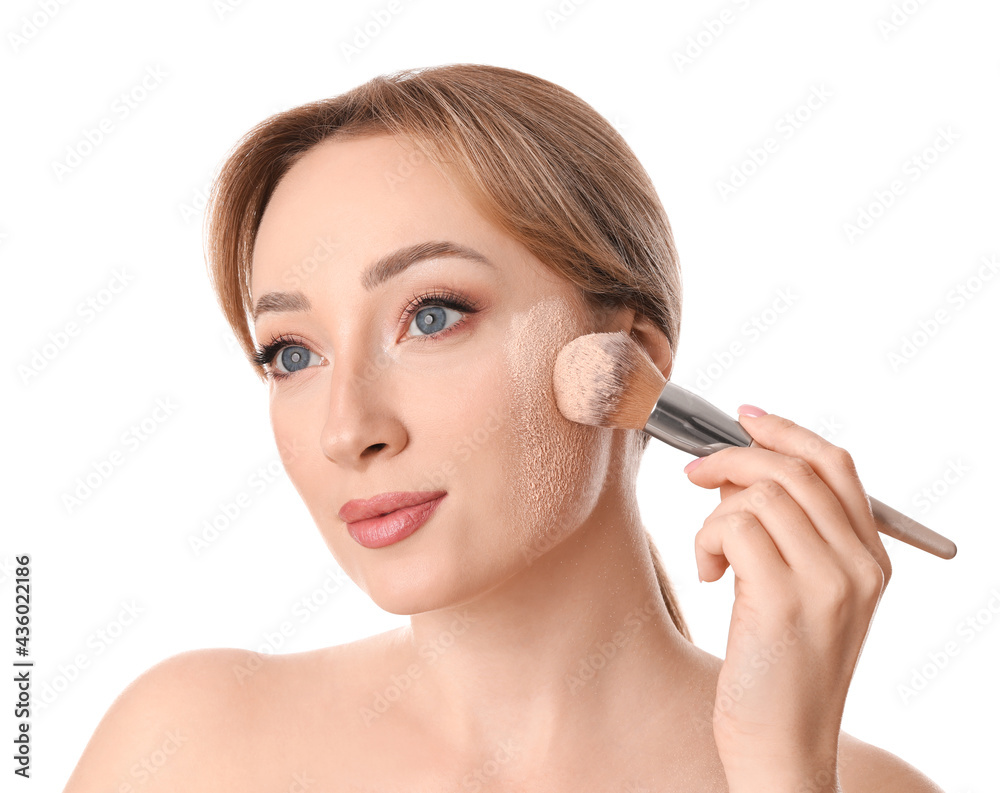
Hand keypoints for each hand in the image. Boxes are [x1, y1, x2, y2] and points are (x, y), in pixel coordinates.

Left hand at [683, 406, 891, 790]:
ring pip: (759, 494)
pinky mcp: (784, 599)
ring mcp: (827, 581)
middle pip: (793, 469)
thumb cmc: (778, 666)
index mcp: (871, 559)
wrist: (782, 744)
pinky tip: (708, 575)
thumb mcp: (800, 592)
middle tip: (696, 476)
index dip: (786, 432)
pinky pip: (732, 526)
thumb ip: (789, 532)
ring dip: (715, 513)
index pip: (835, 465)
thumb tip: (739, 472)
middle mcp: (859, 566)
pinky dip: (705, 539)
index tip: (745, 418)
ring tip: (711, 556)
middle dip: (732, 460)